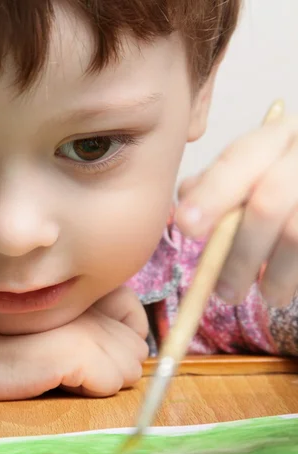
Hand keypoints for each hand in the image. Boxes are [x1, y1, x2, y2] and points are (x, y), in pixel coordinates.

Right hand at [0, 286, 148, 400]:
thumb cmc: (11, 340)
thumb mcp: (55, 320)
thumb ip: (92, 321)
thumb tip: (133, 348)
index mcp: (85, 286)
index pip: (134, 316)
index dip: (120, 339)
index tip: (90, 349)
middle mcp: (91, 298)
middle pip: (136, 348)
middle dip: (111, 364)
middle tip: (71, 363)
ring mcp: (88, 324)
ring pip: (129, 370)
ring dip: (102, 379)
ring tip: (65, 371)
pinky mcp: (79, 350)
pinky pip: (111, 384)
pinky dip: (90, 390)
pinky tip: (60, 380)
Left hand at [177, 113, 297, 306]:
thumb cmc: (273, 179)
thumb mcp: (245, 171)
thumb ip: (213, 186)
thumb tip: (186, 214)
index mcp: (274, 138)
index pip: (238, 161)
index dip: (211, 197)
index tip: (187, 228)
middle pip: (269, 204)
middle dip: (240, 255)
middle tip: (223, 292)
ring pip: (297, 234)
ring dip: (276, 275)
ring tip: (266, 296)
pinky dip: (294, 276)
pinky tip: (284, 287)